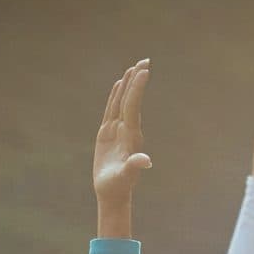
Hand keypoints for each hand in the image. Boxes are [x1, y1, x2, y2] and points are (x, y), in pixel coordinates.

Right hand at [93, 59, 152, 238]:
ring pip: (123, 101)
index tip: (144, 71)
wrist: (113, 193)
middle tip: (145, 60)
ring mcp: (118, 130)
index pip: (134, 107)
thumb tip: (146, 161)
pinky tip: (118, 85)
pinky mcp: (108, 133)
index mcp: (131, 136)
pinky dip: (115, 95)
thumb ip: (134, 167)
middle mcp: (127, 129)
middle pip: (131, 99)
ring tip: (134, 67)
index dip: (137, 88)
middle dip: (137, 80)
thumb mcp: (125, 176)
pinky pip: (112, 109)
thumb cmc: (118, 186)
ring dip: (128, 84)